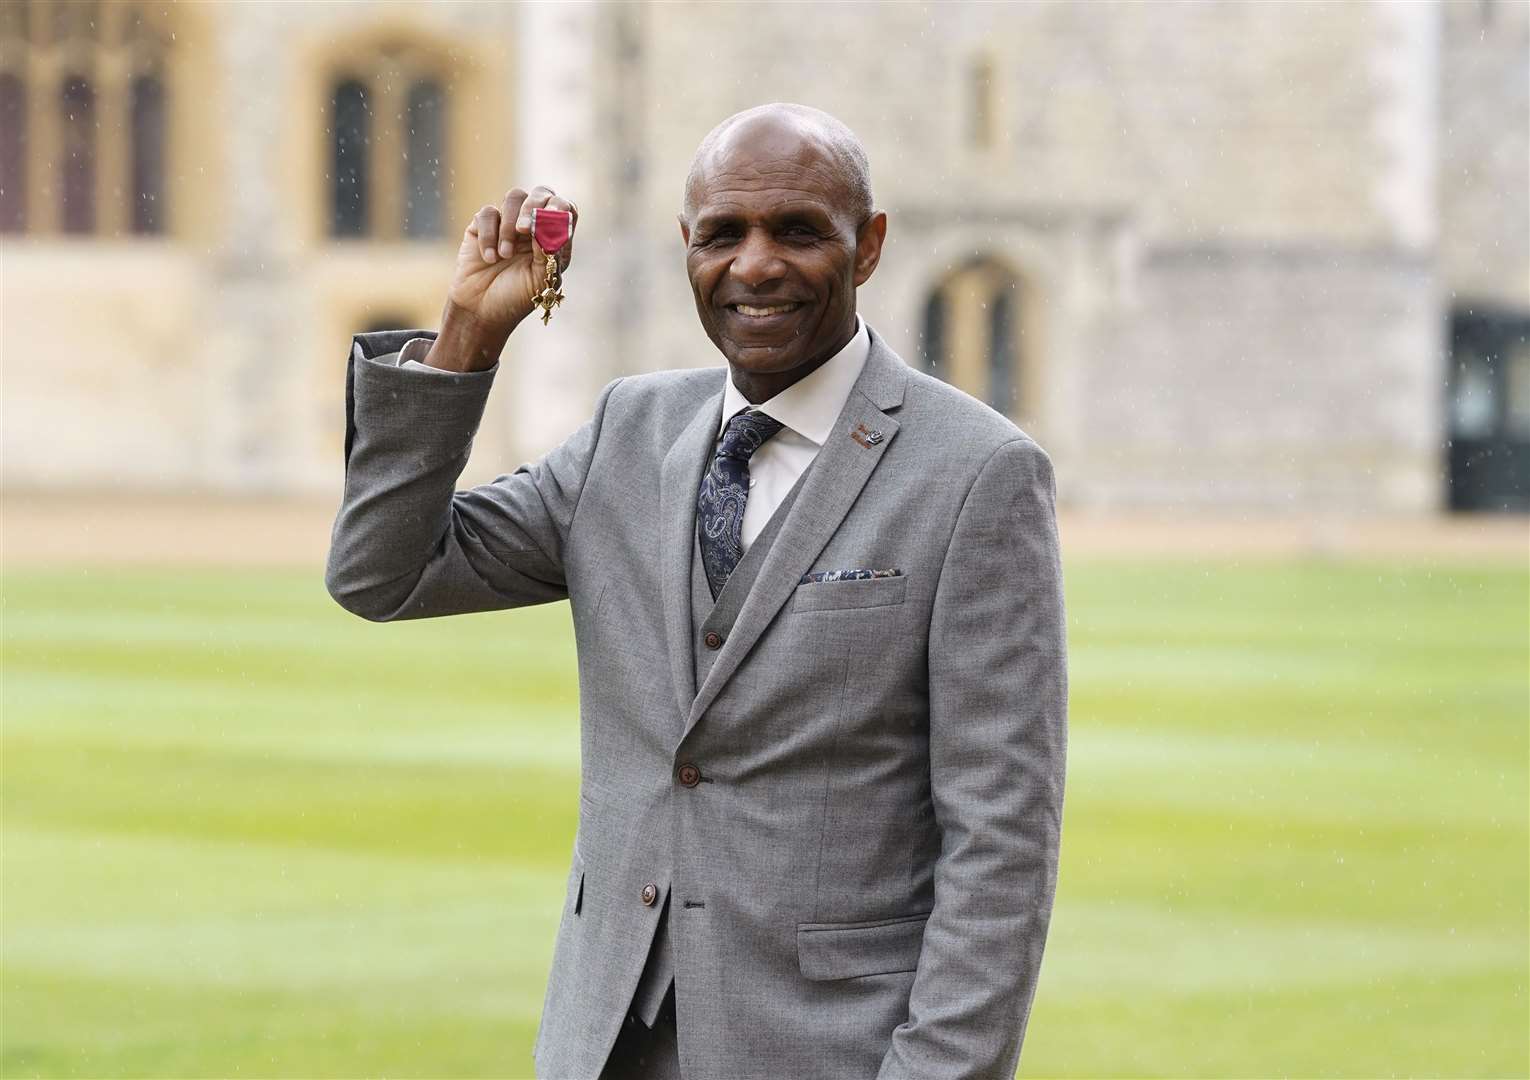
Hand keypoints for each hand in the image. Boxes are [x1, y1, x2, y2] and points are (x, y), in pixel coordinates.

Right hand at [447, 186, 577, 335]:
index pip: (566, 209)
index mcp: (555, 239)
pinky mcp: (483, 225)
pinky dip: (489, 235)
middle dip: (533, 206)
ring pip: (514, 196)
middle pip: (542, 192)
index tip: (550, 216)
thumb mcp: (541, 280)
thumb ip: (549, 252)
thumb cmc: (516, 299)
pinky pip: (488, 213)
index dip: (561, 206)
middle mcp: (533, 227)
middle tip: (523, 229)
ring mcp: (508, 223)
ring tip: (505, 256)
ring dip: (509, 226)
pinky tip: (489, 258)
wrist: (481, 311)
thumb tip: (548, 223)